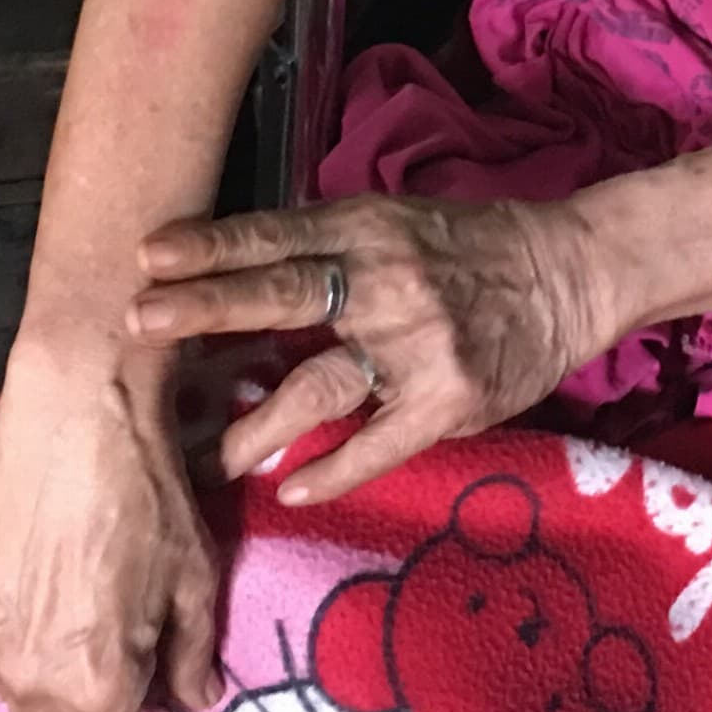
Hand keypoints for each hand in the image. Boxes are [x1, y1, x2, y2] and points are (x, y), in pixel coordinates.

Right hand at [0, 340, 219, 711]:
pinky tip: (28, 562)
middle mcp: (27, 674)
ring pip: (7, 683)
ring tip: (63, 588)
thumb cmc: (148, 491)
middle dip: (76, 693)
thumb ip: (194, 652)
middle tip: (103, 628)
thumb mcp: (196, 574)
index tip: (133, 703)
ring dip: (34, 657)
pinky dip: (1, 615)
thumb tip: (197, 698)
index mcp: (95, 681)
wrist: (78, 409)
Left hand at [131, 196, 620, 506]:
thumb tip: (235, 273)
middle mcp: (389, 282)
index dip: (213, 247)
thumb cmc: (471, 248)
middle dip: (206, 309)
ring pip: (320, 387)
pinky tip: (290, 488)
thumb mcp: (399, 223)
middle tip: (139, 323)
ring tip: (210, 455)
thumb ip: (328, 246)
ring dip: (258, 423)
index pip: (278, 236)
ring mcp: (419, 345)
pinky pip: (376, 445)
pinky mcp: (449, 402)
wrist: (572, 274)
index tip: (148, 255)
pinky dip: (330, 471)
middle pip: (284, 295)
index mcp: (372, 229)